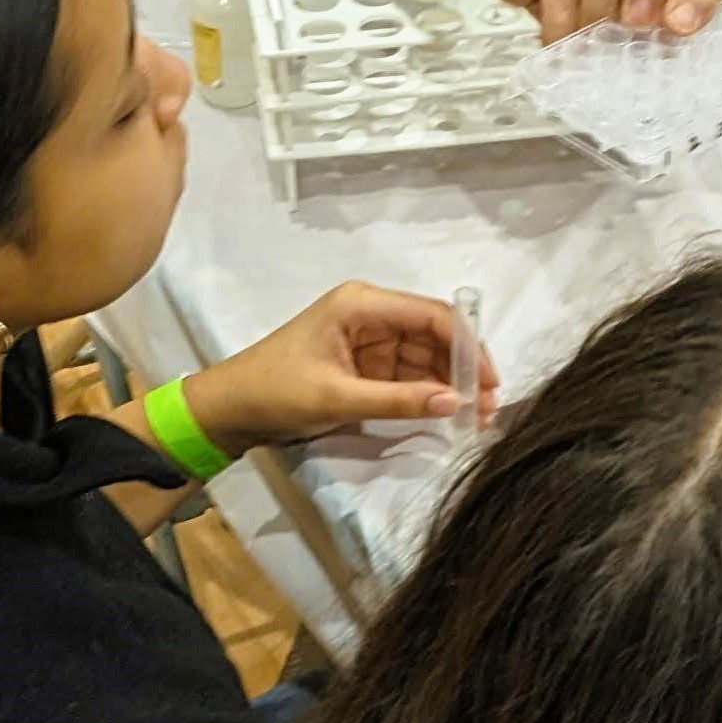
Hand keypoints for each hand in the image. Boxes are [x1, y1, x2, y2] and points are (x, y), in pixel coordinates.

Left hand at [181, 282, 498, 453]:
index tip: (490, 381)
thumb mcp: (337, 397)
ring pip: (426, 357)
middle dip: (464, 369)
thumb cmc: (276, 391)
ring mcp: (370, 340)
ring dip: (451, 385)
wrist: (230, 410)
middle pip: (434, 335)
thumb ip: (399, 400)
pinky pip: (409, 375)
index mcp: (362, 303)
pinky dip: (431, 394)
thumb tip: (456, 403)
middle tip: (491, 408)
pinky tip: (451, 414)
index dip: (466, 345)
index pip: (430, 314)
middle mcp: (372, 314)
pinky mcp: (366, 366)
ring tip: (479, 418)